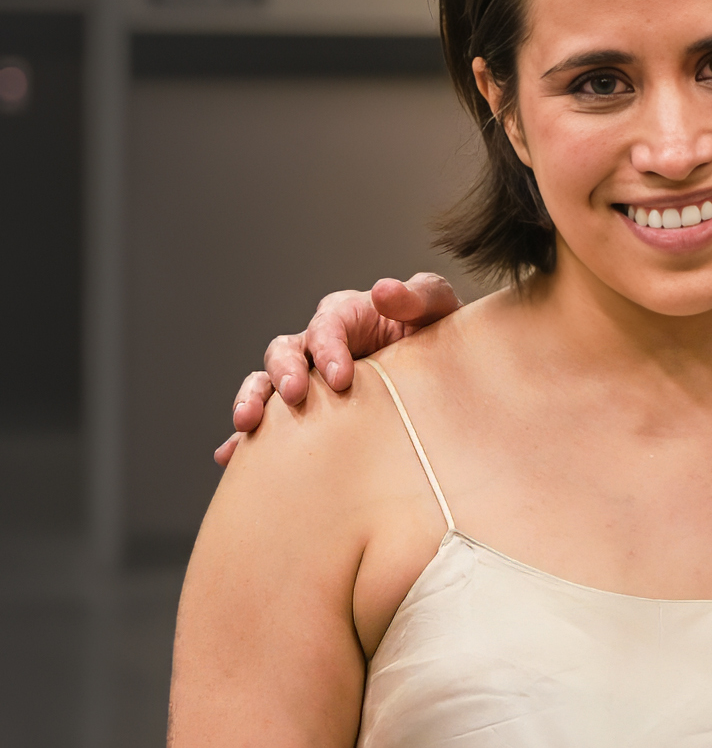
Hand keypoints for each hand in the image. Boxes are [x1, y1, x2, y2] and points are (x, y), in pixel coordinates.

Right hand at [212, 274, 461, 464]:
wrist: (443, 369)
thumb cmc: (437, 330)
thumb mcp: (437, 305)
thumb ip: (417, 296)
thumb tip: (384, 290)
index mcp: (346, 315)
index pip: (326, 325)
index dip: (328, 347)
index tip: (341, 377)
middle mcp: (319, 343)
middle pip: (285, 350)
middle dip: (285, 372)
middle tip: (294, 396)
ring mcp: (308, 376)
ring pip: (266, 381)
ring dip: (252, 400)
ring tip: (247, 424)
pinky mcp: (306, 408)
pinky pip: (268, 421)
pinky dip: (247, 438)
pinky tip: (232, 457)